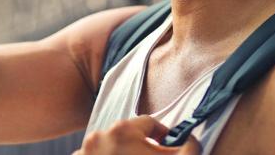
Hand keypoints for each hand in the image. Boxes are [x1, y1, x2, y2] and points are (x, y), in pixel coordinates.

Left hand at [73, 116, 201, 154]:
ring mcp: (84, 153)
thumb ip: (190, 147)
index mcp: (123, 130)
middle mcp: (99, 137)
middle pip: (128, 135)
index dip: (163, 136)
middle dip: (141, 148)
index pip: (150, 124)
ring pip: (109, 148)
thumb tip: (191, 139)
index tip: (167, 148)